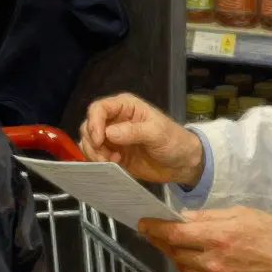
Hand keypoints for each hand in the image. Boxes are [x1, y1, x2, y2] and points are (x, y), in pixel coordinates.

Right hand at [80, 93, 204, 184]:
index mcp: (126, 106)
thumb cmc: (174, 141)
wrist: (182, 164)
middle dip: (93, 142)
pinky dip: (98, 161)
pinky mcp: (113, 153)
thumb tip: (109, 133)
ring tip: (113, 161)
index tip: (99, 141)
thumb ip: (134, 131)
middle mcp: (115, 119)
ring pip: (88, 141)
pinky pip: (95, 155)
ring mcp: (112, 137)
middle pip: (89, 125)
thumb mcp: (157, 133)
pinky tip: (115, 164)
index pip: (99, 109)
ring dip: (95, 153)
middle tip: (107, 156)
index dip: (94, 123)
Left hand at [139, 207, 271, 271]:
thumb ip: (210, 216)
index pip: (176, 233)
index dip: (156, 228)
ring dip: (175, 255)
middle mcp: (214, 262)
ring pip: (184, 268)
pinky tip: (191, 260)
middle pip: (176, 251)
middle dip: (162, 240)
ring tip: (171, 244)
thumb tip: (184, 217)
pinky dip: (190, 269)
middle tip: (153, 231)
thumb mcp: (242, 213)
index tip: (143, 223)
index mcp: (219, 237)